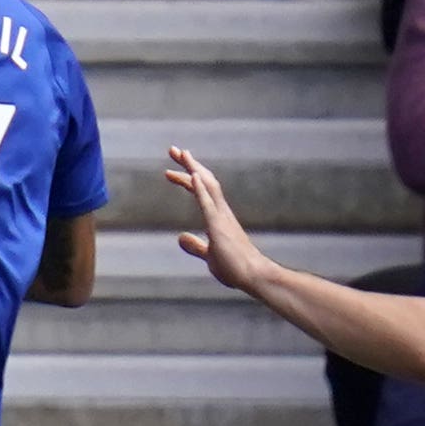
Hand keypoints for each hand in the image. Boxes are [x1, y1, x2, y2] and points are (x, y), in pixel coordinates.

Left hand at [165, 147, 273, 295]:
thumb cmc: (235, 267)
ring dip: (193, 168)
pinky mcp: (220, 227)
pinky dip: (200, 189)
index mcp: (218, 217)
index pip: (200, 191)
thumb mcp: (209, 255)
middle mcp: (221, 212)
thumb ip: (195, 246)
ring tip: (181, 153)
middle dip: (188, 164)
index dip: (186, 179)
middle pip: (204, 181)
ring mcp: (222, 217)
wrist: (254, 276)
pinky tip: (193, 175)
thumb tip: (180, 237)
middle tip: (172, 149)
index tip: (170, 171)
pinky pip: (209, 204)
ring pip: (207, 186)